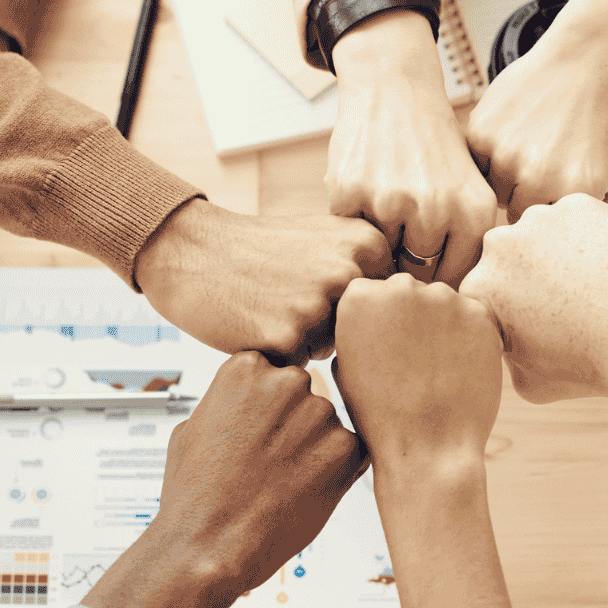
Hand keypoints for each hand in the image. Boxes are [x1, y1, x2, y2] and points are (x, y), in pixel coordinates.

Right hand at [82, 352, 368, 607]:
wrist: (207, 549)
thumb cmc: (194, 494)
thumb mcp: (193, 427)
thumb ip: (229, 401)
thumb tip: (249, 398)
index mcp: (246, 367)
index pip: (275, 372)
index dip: (267, 410)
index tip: (255, 436)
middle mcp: (286, 382)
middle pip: (305, 396)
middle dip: (294, 426)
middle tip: (269, 465)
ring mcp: (319, 414)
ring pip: (327, 427)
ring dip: (314, 451)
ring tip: (280, 485)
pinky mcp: (346, 450)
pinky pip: (350, 454)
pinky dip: (334, 474)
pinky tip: (301, 495)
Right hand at [134, 199, 390, 363]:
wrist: (194, 251)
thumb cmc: (263, 250)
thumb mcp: (326, 240)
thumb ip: (370, 268)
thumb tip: (414, 313)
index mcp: (368, 244)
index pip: (386, 307)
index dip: (352, 307)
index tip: (319, 286)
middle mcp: (350, 273)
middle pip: (364, 333)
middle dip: (333, 328)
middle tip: (289, 297)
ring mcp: (319, 306)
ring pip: (332, 352)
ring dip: (306, 343)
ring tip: (271, 307)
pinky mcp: (287, 338)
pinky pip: (298, 367)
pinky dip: (278, 355)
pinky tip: (256, 323)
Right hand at [327, 10, 497, 285]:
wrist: (394, 88)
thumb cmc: (433, 149)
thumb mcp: (468, 190)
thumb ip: (465, 246)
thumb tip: (449, 313)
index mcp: (476, 214)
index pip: (453, 282)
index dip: (436, 277)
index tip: (427, 263)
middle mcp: (438, 210)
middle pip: (414, 275)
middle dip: (405, 260)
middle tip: (401, 227)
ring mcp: (392, 201)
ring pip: (378, 257)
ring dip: (376, 239)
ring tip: (385, 201)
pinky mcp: (350, 192)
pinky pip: (347, 233)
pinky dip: (350, 217)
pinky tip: (364, 185)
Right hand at [332, 274, 501, 465]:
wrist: (428, 447)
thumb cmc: (380, 415)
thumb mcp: (345, 366)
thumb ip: (357, 328)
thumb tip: (373, 315)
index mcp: (359, 297)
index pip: (371, 292)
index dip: (379, 323)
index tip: (385, 349)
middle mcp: (401, 287)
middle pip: (408, 292)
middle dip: (410, 318)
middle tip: (413, 361)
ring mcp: (444, 297)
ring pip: (443, 303)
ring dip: (441, 326)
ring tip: (437, 369)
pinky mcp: (480, 313)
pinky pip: (473, 317)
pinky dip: (469, 338)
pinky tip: (459, 369)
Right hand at [460, 194, 607, 406]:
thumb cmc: (589, 366)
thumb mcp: (527, 382)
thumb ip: (504, 353)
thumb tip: (502, 337)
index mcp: (479, 288)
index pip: (485, 292)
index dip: (510, 311)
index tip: (539, 326)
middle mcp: (499, 245)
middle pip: (509, 257)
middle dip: (529, 276)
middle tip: (565, 303)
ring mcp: (540, 219)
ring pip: (541, 232)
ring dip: (555, 251)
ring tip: (588, 284)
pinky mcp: (579, 204)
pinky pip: (576, 219)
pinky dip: (588, 237)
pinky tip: (606, 266)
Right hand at [464, 23, 607, 220]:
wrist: (581, 66)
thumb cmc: (600, 124)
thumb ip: (598, 221)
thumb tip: (573, 256)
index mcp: (573, 193)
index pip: (545, 234)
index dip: (548, 215)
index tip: (555, 194)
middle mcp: (537, 178)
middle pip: (513, 215)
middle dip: (524, 199)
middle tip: (539, 171)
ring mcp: (506, 154)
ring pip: (490, 190)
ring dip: (504, 178)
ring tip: (526, 151)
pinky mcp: (481, 133)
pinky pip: (475, 164)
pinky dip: (487, 155)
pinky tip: (511, 135)